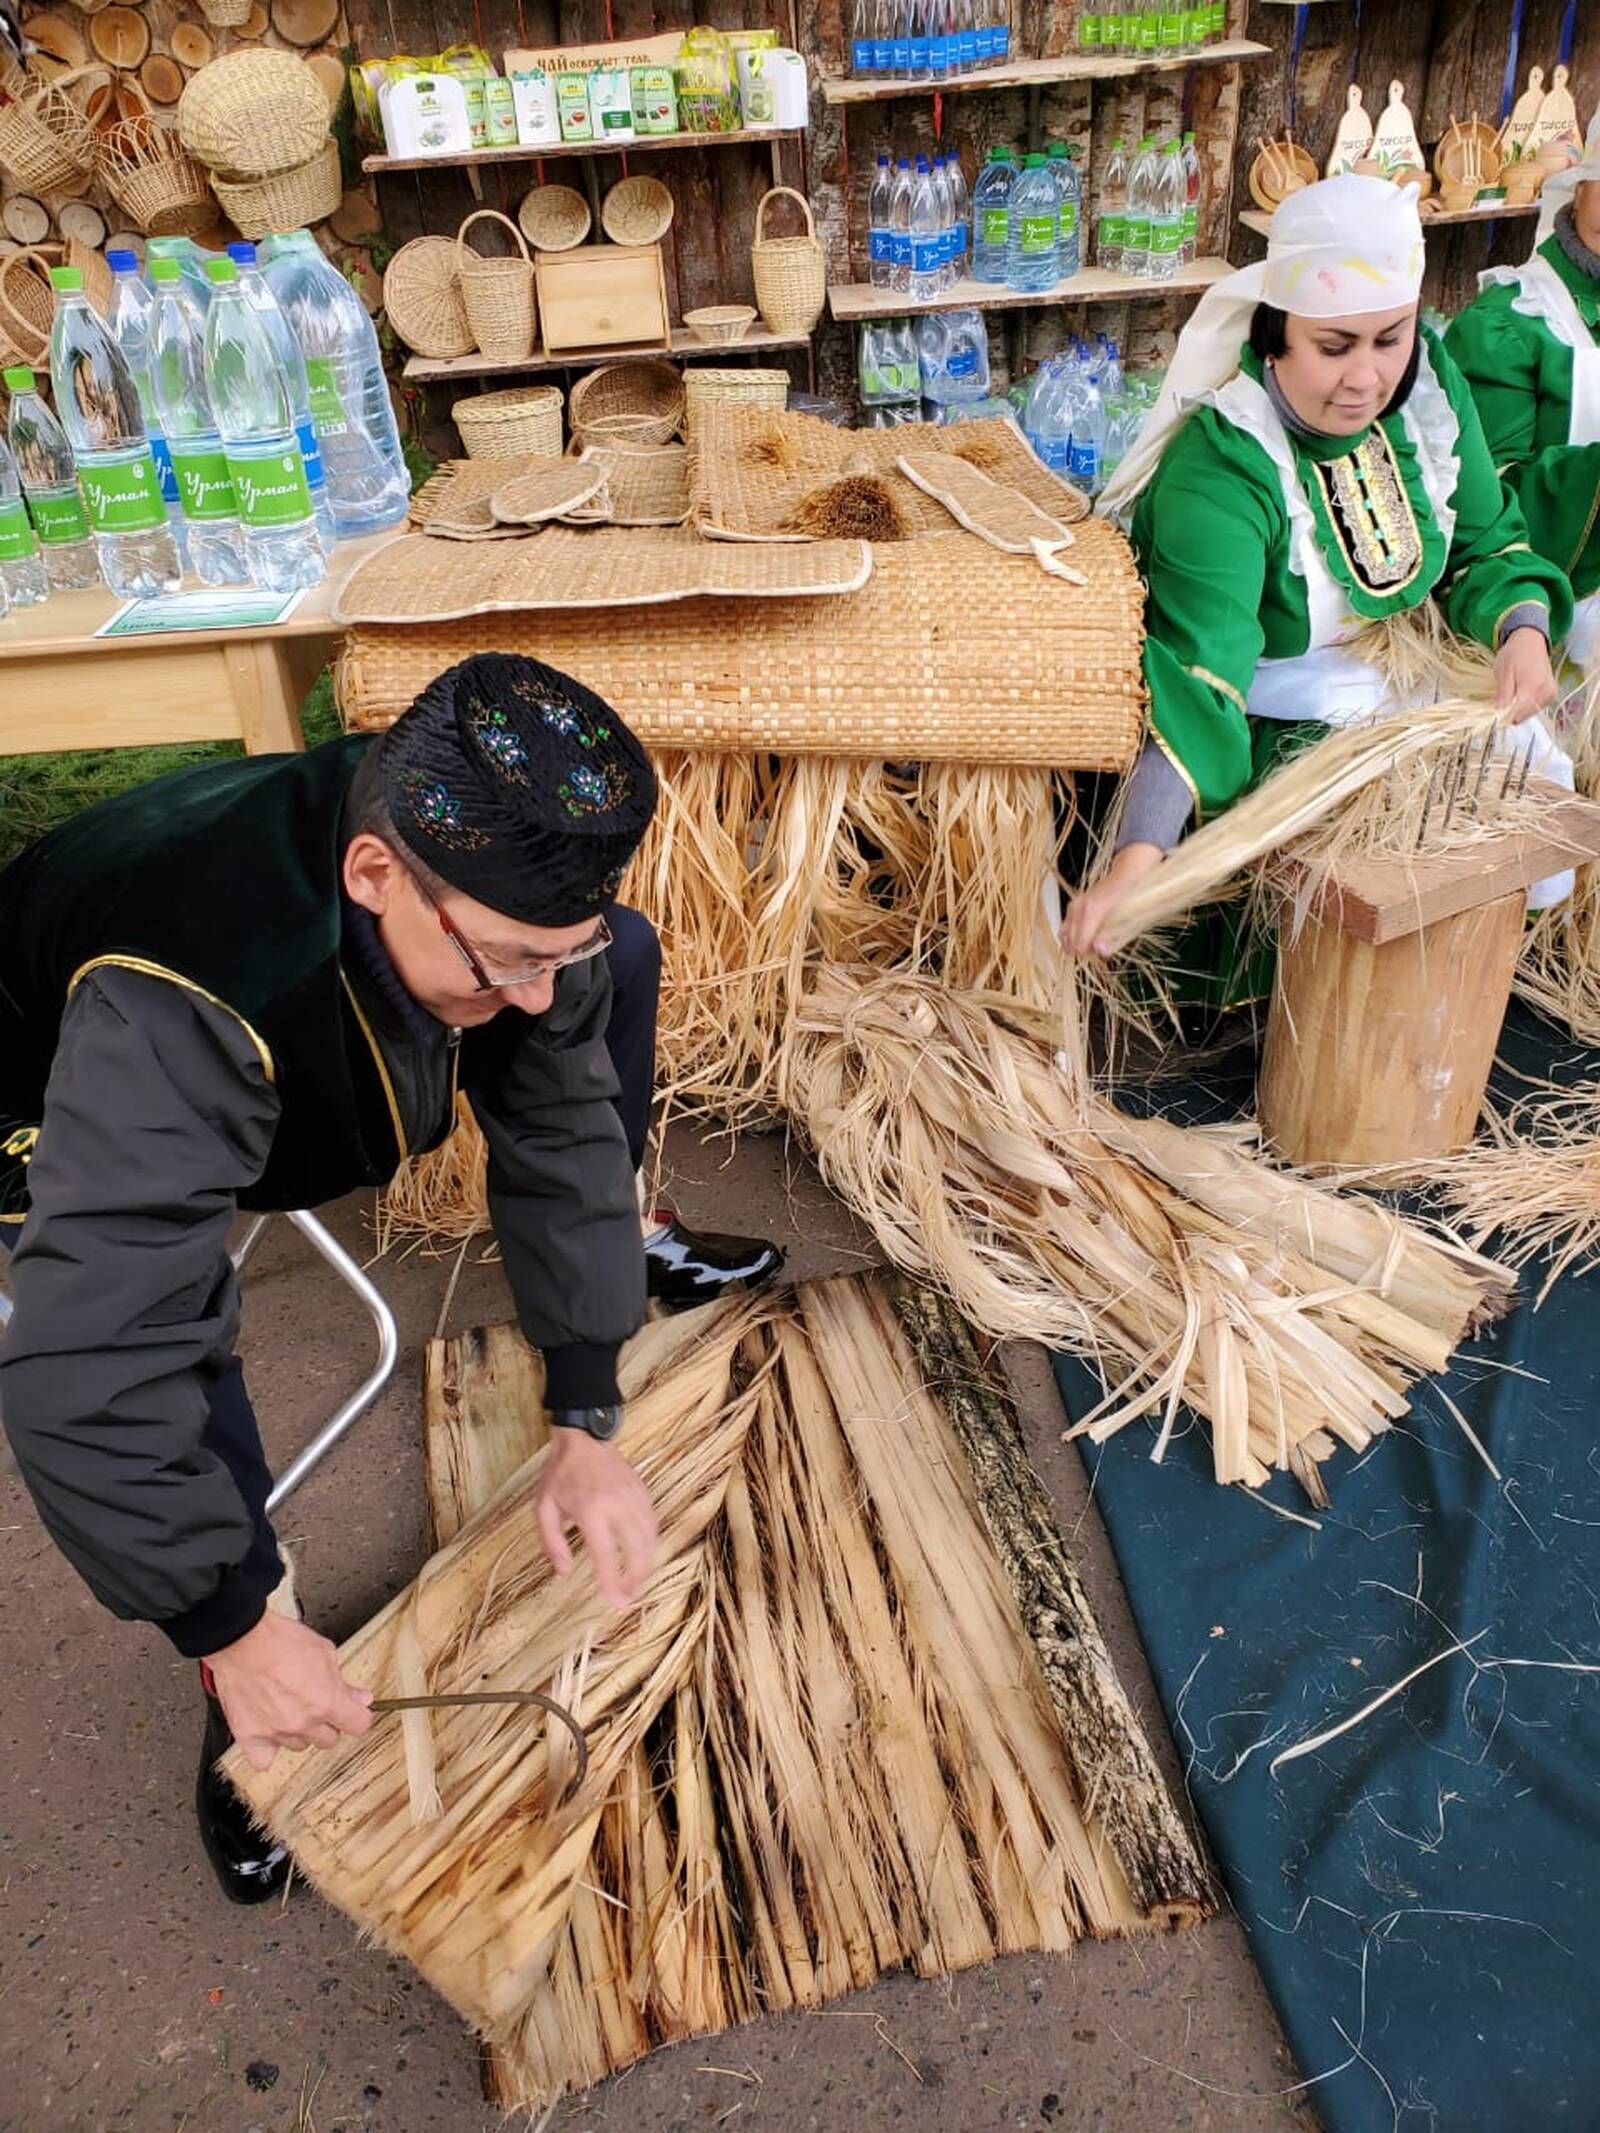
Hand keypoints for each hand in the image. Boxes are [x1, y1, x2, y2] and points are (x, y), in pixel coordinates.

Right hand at [207, 1611, 373, 1771]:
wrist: (241, 1639)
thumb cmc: (279, 1640)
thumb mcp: (324, 1652)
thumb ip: (343, 1682)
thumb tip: (359, 1697)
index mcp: (327, 1701)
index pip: (359, 1725)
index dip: (357, 1715)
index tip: (353, 1711)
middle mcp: (303, 1722)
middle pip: (329, 1739)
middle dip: (327, 1722)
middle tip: (316, 1702)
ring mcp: (276, 1732)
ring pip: (299, 1746)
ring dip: (298, 1731)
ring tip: (288, 1707)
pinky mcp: (249, 1736)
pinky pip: (263, 1760)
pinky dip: (267, 1750)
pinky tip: (269, 1732)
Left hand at [535, 1429, 657, 1609]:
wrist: (584, 1438)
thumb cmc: (560, 1474)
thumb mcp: (543, 1507)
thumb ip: (551, 1541)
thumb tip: (563, 1570)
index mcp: (591, 1512)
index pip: (607, 1555)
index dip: (613, 1581)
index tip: (616, 1601)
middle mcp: (617, 1506)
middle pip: (638, 1551)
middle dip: (637, 1579)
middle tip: (630, 1597)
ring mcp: (634, 1498)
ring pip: (650, 1539)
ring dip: (647, 1564)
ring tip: (638, 1582)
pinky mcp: (643, 1492)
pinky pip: (653, 1524)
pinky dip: (651, 1543)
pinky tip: (644, 1554)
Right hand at [1060, 841, 1164, 957]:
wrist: (1128, 875)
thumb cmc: (1132, 899)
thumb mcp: (1130, 924)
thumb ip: (1113, 940)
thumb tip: (1099, 951)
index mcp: (1092, 911)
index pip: (1078, 944)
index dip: (1090, 953)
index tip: (1101, 949)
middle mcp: (1079, 907)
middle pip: (1069, 943)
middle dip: (1083, 949)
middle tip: (1099, 944)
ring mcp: (1074, 905)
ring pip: (1065, 936)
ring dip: (1078, 942)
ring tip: (1095, 937)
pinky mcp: (1072, 906)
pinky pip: (1066, 927)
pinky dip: (1075, 934)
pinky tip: (1089, 931)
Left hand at [1495, 625, 1557, 724]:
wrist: (1531, 640)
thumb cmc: (1514, 653)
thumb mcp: (1503, 672)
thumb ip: (1503, 695)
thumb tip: (1499, 714)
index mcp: (1532, 688)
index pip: (1516, 715)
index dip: (1502, 716)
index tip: (1495, 709)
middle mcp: (1545, 694)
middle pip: (1522, 716)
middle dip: (1510, 711)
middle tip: (1504, 696)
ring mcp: (1551, 695)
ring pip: (1528, 714)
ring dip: (1518, 708)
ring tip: (1514, 690)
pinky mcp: (1552, 694)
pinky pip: (1536, 708)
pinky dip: (1526, 704)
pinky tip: (1522, 691)